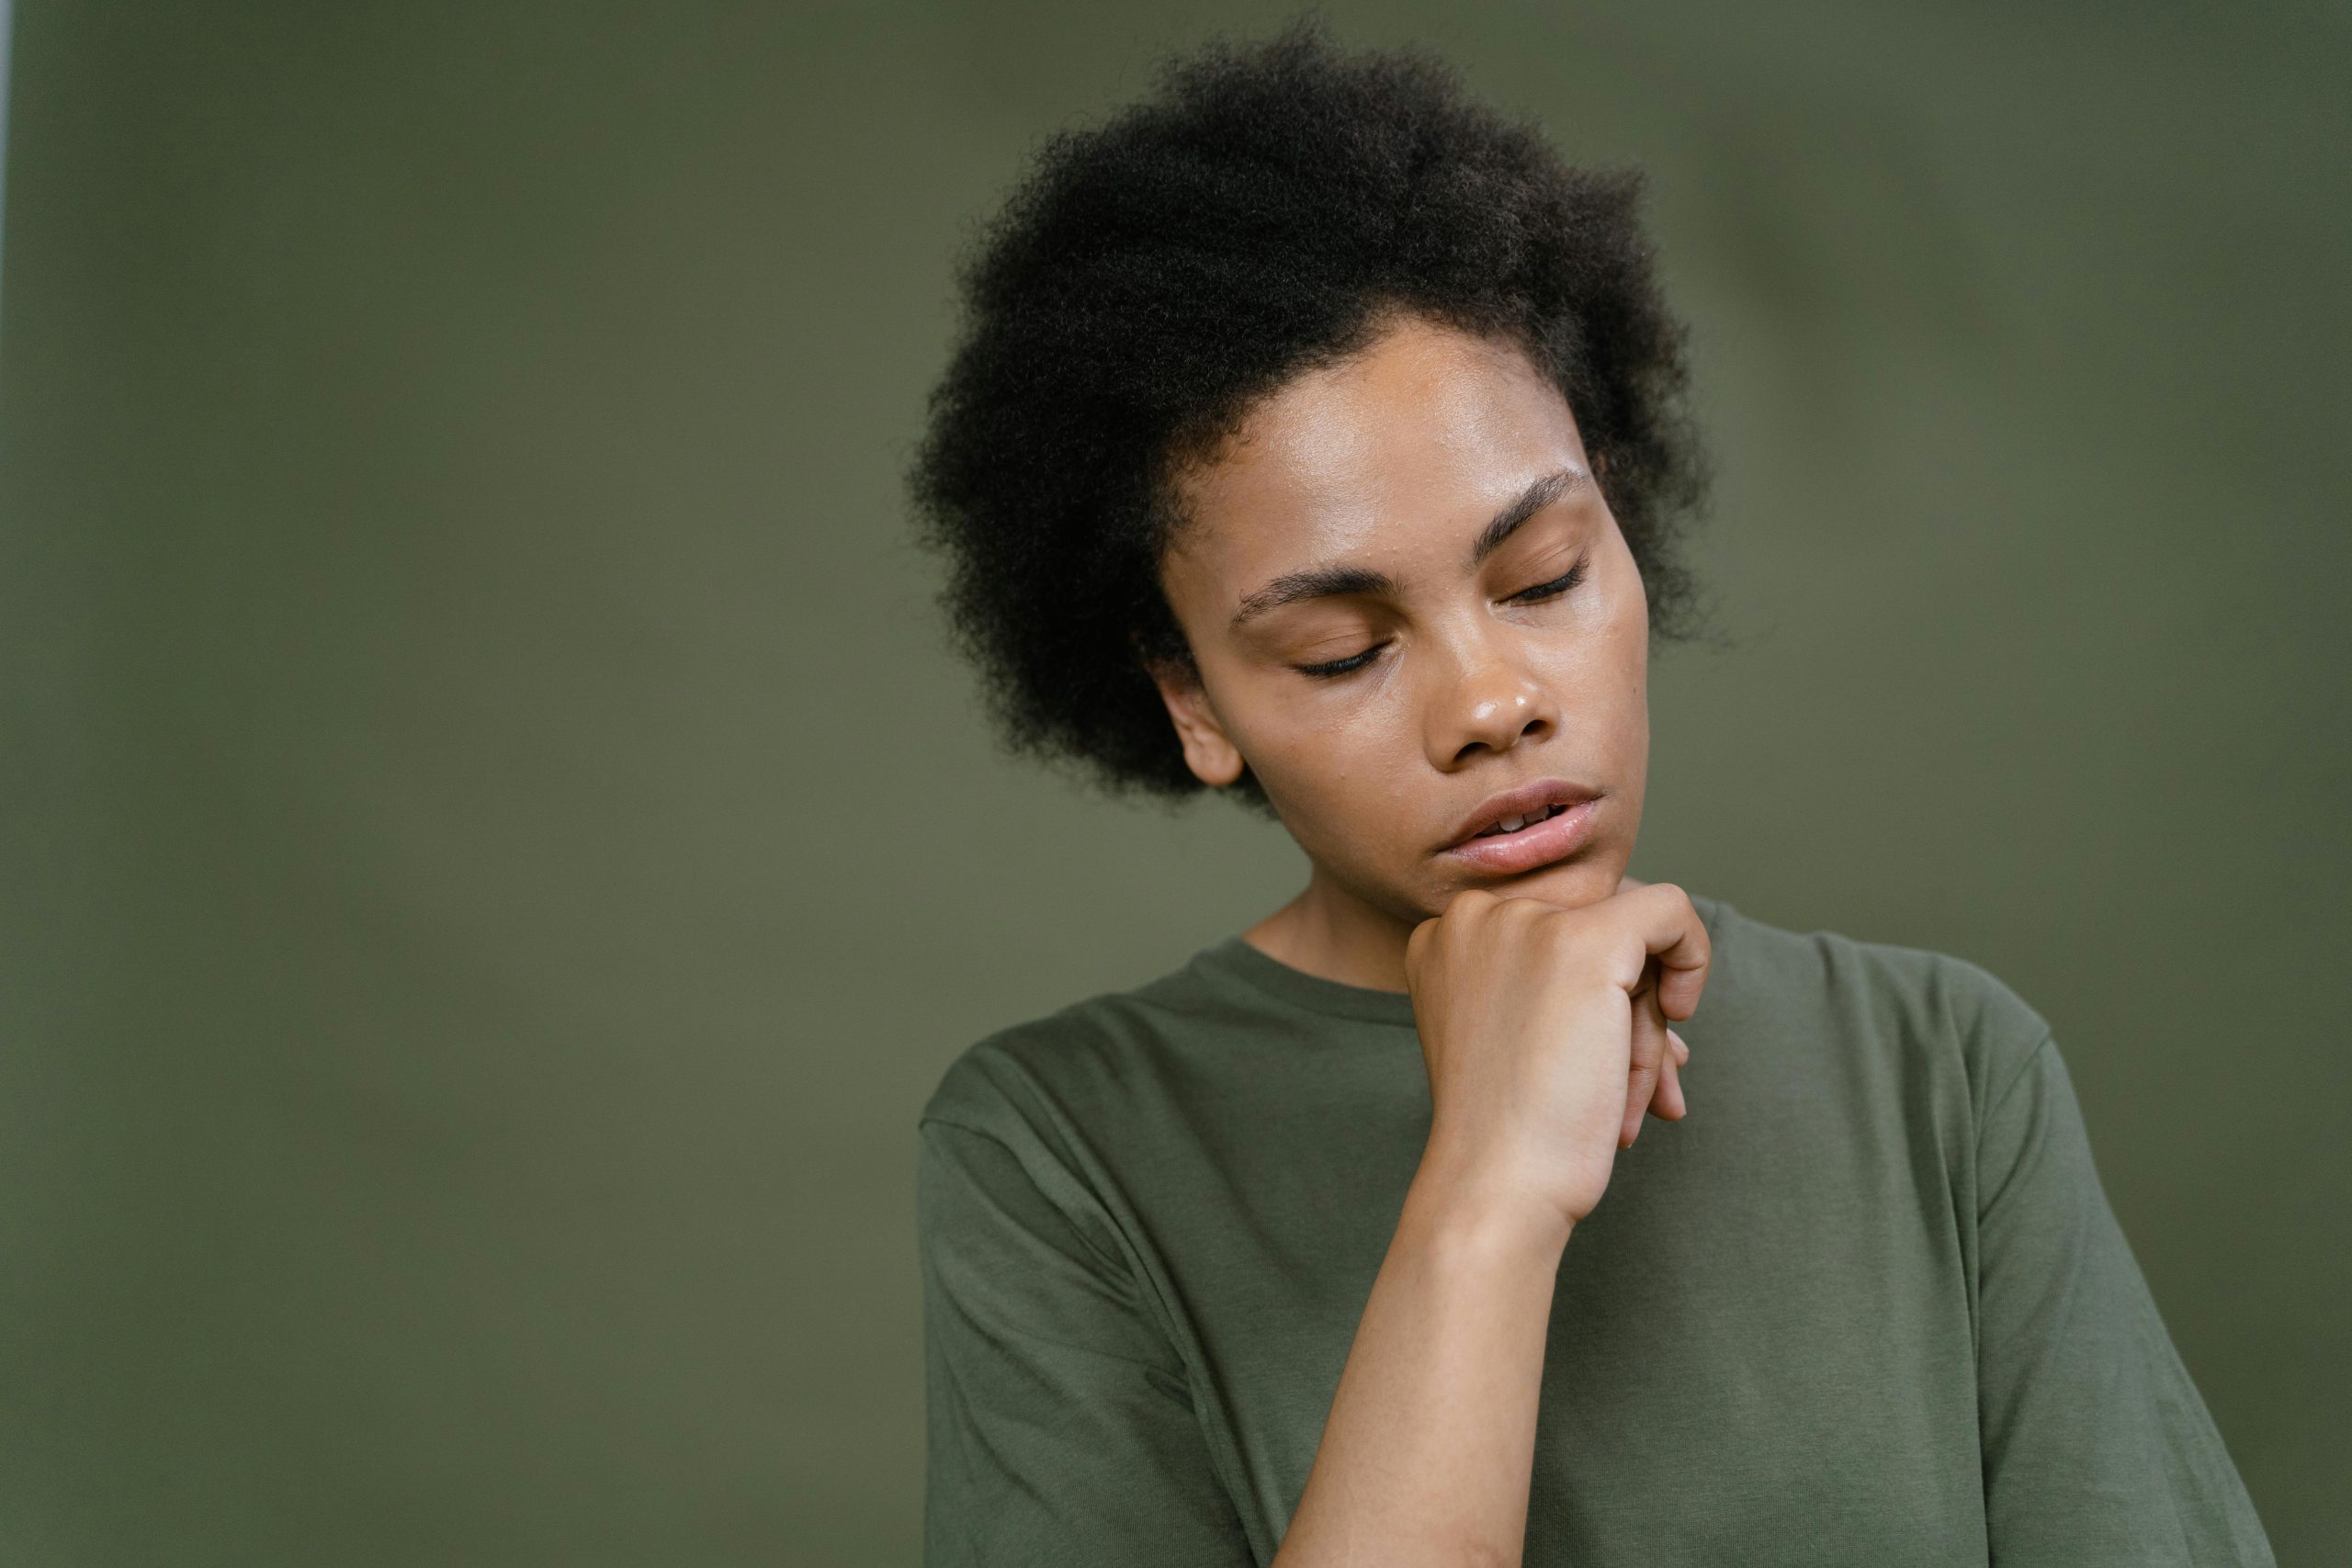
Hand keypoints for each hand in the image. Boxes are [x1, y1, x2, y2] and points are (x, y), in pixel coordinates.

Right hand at [1403, 881, 1710, 1233]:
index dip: (1592, 991)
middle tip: (1640, 1090)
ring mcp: (1527, 921)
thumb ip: (1555, 988)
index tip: (1603, 1055)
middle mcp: (1476, 913)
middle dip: (1628, 1013)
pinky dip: (1693, 956)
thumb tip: (1655, 979)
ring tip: (1643, 1099)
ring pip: (1631, 937)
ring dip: (1647, 1023)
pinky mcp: (1584, 938)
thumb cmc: (1511, 1128)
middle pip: (1593, 930)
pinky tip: (1681, 1013)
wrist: (1499, 1180)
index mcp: (1445, 936)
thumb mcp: (1514, 1036)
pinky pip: (1670, 910)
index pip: (1551, 927)